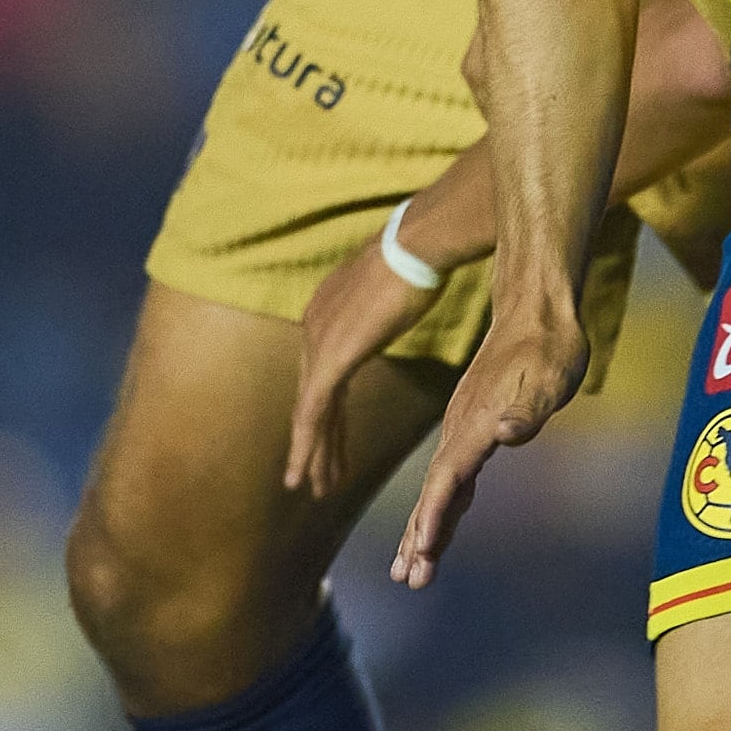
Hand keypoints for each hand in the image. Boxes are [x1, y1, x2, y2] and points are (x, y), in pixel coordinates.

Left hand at [284, 227, 440, 498]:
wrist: (420, 243)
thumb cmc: (422, 256)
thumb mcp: (399, 286)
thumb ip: (389, 304)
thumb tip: (402, 297)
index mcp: (328, 310)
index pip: (322, 373)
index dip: (325, 412)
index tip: (328, 442)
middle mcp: (315, 325)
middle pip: (313, 395)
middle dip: (317, 440)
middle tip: (315, 478)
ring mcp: (320, 340)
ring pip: (310, 410)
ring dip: (313, 452)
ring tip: (314, 488)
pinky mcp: (332, 355)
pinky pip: (314, 410)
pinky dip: (309, 444)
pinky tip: (308, 471)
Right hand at [391, 304, 589, 587]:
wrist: (537, 309)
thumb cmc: (551, 345)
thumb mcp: (551, 376)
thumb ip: (528, 408)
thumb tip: (507, 432)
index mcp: (476, 423)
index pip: (448, 478)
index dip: (435, 516)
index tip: (421, 552)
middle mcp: (462, 429)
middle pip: (435, 492)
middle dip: (421, 538)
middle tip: (408, 580)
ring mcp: (463, 428)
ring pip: (439, 488)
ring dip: (425, 529)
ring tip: (409, 569)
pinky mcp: (473, 426)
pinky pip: (452, 476)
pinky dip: (442, 506)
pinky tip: (438, 527)